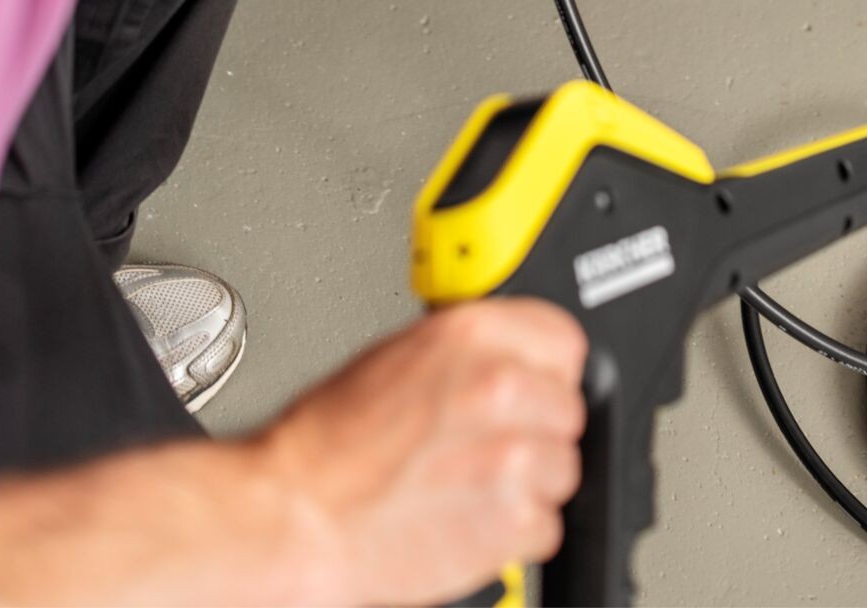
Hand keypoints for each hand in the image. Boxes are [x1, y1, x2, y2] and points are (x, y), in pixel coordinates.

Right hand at [258, 300, 587, 605]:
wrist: (298, 512)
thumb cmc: (332, 440)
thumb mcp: (401, 354)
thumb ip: (470, 351)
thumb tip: (511, 357)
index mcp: (471, 334)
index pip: (564, 342)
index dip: (546, 372)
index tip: (533, 388)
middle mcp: (498, 386)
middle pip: (567, 410)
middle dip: (536, 430)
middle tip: (488, 446)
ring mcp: (511, 455)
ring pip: (563, 469)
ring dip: (529, 483)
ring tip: (472, 484)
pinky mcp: (511, 520)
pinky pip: (547, 526)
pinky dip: (515, 532)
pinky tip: (470, 517)